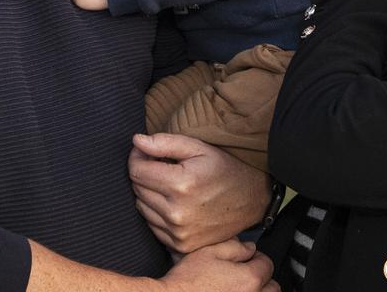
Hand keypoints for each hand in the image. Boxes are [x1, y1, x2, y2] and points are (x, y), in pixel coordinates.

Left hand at [129, 133, 270, 253]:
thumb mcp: (198, 147)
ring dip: (148, 193)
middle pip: (137, 189)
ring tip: (169, 183)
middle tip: (160, 164)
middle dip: (143, 173)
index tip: (144, 150)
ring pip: (142, 207)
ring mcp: (178, 232)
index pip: (136, 170)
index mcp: (181, 184)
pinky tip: (173, 202)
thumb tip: (136, 141)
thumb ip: (165, 143)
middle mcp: (177, 212)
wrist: (250, 200)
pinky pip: (152, 225)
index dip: (137, 156)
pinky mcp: (180, 245)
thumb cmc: (223, 168)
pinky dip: (156, 212)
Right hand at [159, 239, 277, 291]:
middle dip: (263, 279)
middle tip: (247, 275)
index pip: (267, 265)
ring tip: (241, 288)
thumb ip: (233, 247)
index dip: (257, 258)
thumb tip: (249, 247)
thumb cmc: (188, 282)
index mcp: (249, 279)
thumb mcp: (209, 253)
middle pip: (273, 288)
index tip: (249, 259)